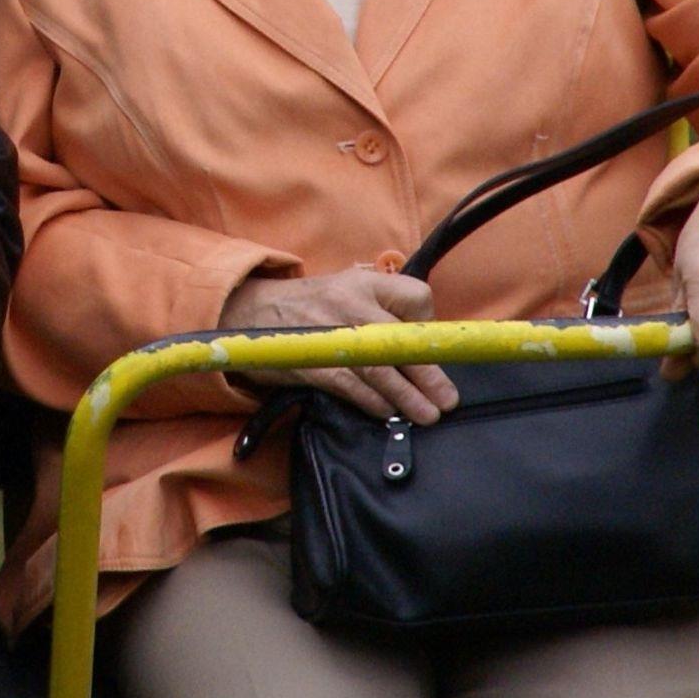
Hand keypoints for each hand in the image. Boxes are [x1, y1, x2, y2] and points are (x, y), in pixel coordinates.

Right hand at [225, 270, 455, 424]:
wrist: (250, 312)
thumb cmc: (310, 307)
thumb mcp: (348, 289)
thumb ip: (384, 307)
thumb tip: (421, 342)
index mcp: (365, 283)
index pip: (416, 297)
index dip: (428, 324)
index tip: (428, 345)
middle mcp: (351, 304)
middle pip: (402, 340)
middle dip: (429, 373)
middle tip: (448, 399)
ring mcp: (333, 334)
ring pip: (381, 369)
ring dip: (407, 397)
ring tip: (427, 414)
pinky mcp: (315, 362)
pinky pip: (353, 386)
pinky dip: (374, 402)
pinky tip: (389, 412)